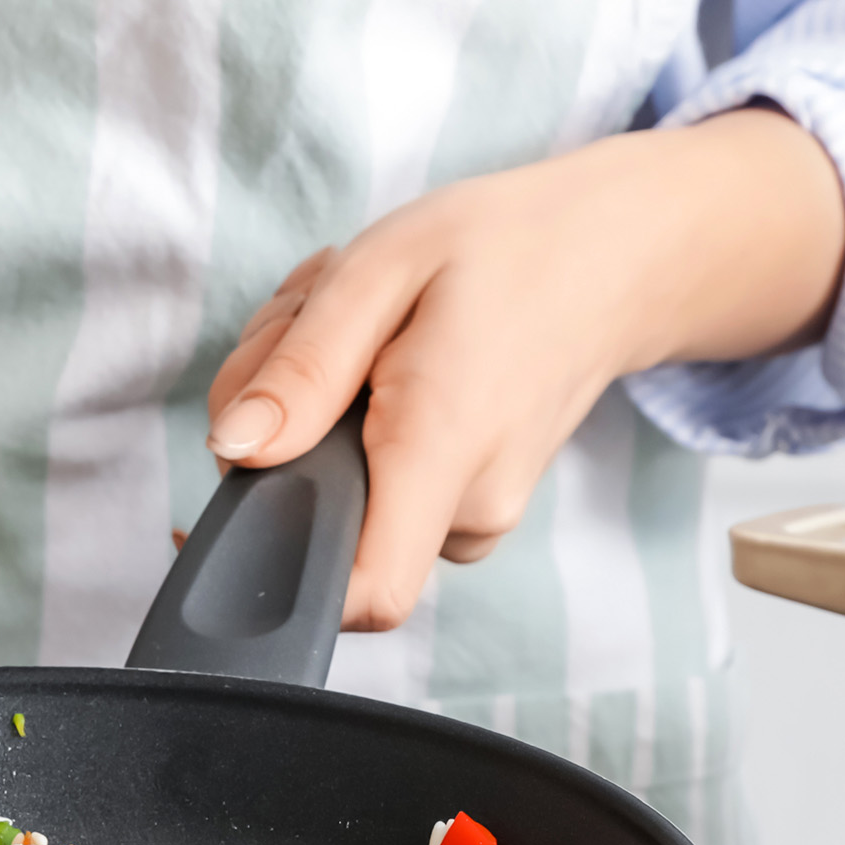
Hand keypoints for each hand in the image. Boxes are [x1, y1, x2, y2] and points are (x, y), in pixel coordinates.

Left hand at [205, 106, 844, 628]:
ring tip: (360, 330)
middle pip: (316, 522)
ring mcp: (477, 519)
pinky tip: (382, 359)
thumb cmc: (502, 250)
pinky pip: (377, 489)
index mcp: (443, 451)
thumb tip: (232, 450)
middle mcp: (469, 508)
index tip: (241, 492)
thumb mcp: (382, 270)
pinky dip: (351, 426)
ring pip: (339, 498)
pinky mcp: (469, 508)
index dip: (279, 570)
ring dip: (312, 414)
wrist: (612, 256)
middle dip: (278, 429)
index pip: (361, 594)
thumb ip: (303, 369)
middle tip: (310, 328)